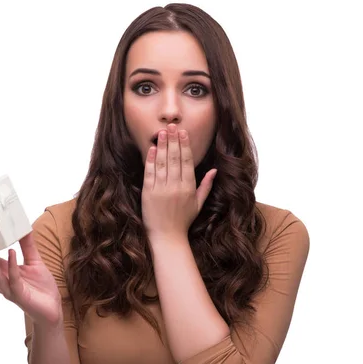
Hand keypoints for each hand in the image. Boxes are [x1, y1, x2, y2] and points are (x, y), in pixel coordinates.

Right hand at [0, 232, 62, 327]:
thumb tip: (24, 228)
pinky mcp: (20, 295)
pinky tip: (12, 253)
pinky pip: (13, 280)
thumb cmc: (41, 287)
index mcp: (4, 272)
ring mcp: (10, 290)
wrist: (53, 308)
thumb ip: (28, 246)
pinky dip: (12, 266)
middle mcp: (3, 282)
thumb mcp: (34, 261)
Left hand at [141, 123, 216, 239]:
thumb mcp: (198, 204)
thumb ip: (206, 186)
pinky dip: (151, 160)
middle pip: (175, 158)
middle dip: (174, 140)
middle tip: (172, 126)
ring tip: (162, 132)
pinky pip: (150, 173)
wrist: (167, 237)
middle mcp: (175, 187)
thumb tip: (214, 170)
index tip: (183, 132)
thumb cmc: (183, 221)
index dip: (185, 145)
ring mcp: (161, 189)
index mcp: (188, 188)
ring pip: (163, 163)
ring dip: (163, 146)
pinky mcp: (148, 193)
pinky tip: (152, 148)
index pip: (187, 161)